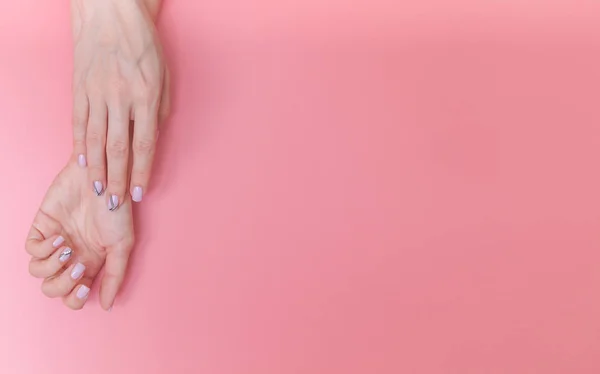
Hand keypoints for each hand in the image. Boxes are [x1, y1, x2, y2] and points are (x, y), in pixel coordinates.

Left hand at [25, 158, 133, 309]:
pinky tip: (60, 238)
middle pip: (53, 288)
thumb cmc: (116, 210)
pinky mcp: (41, 227)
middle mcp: (71, 257)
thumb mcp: (122, 245)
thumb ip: (115, 277)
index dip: (75, 299)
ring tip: (68, 250)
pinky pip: (31, 250)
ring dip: (52, 266)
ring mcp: (55, 243)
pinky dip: (44, 249)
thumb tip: (108, 305)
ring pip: (38, 272)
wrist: (103, 180)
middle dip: (63, 284)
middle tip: (78, 267)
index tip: (85, 288)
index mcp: (91, 264)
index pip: (73, 296)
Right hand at [71, 0, 169, 207]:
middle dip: (117, 180)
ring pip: (94, 140)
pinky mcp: (79, 89)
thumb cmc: (143, 45)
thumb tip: (153, 136)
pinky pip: (78, 123)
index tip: (140, 194)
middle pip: (117, 149)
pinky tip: (82, 163)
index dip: (142, 172)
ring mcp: (96, 94)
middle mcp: (121, 99)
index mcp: (146, 97)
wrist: (110, 14)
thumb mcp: (164, 75)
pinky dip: (80, 145)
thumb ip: (160, 109)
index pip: (144, 145)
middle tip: (115, 203)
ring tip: (98, 191)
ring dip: (96, 170)